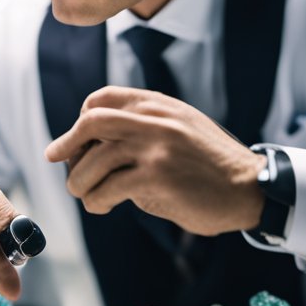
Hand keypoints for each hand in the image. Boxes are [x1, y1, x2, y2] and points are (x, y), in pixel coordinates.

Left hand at [44, 86, 265, 235]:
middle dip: (66, 142)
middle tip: (55, 158)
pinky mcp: (156, 178)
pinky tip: (102, 207)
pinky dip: (97, 201)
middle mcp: (154, 119)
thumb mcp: (180, 127)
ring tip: (84, 194)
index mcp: (157, 104)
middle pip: (91, 122)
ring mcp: (155, 147)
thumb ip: (146, 124)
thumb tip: (97, 141)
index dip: (81, 118)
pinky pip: (109, 189)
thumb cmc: (211, 164)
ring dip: (79, 182)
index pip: (102, 98)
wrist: (250, 187)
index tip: (77, 139)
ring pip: (94, 161)